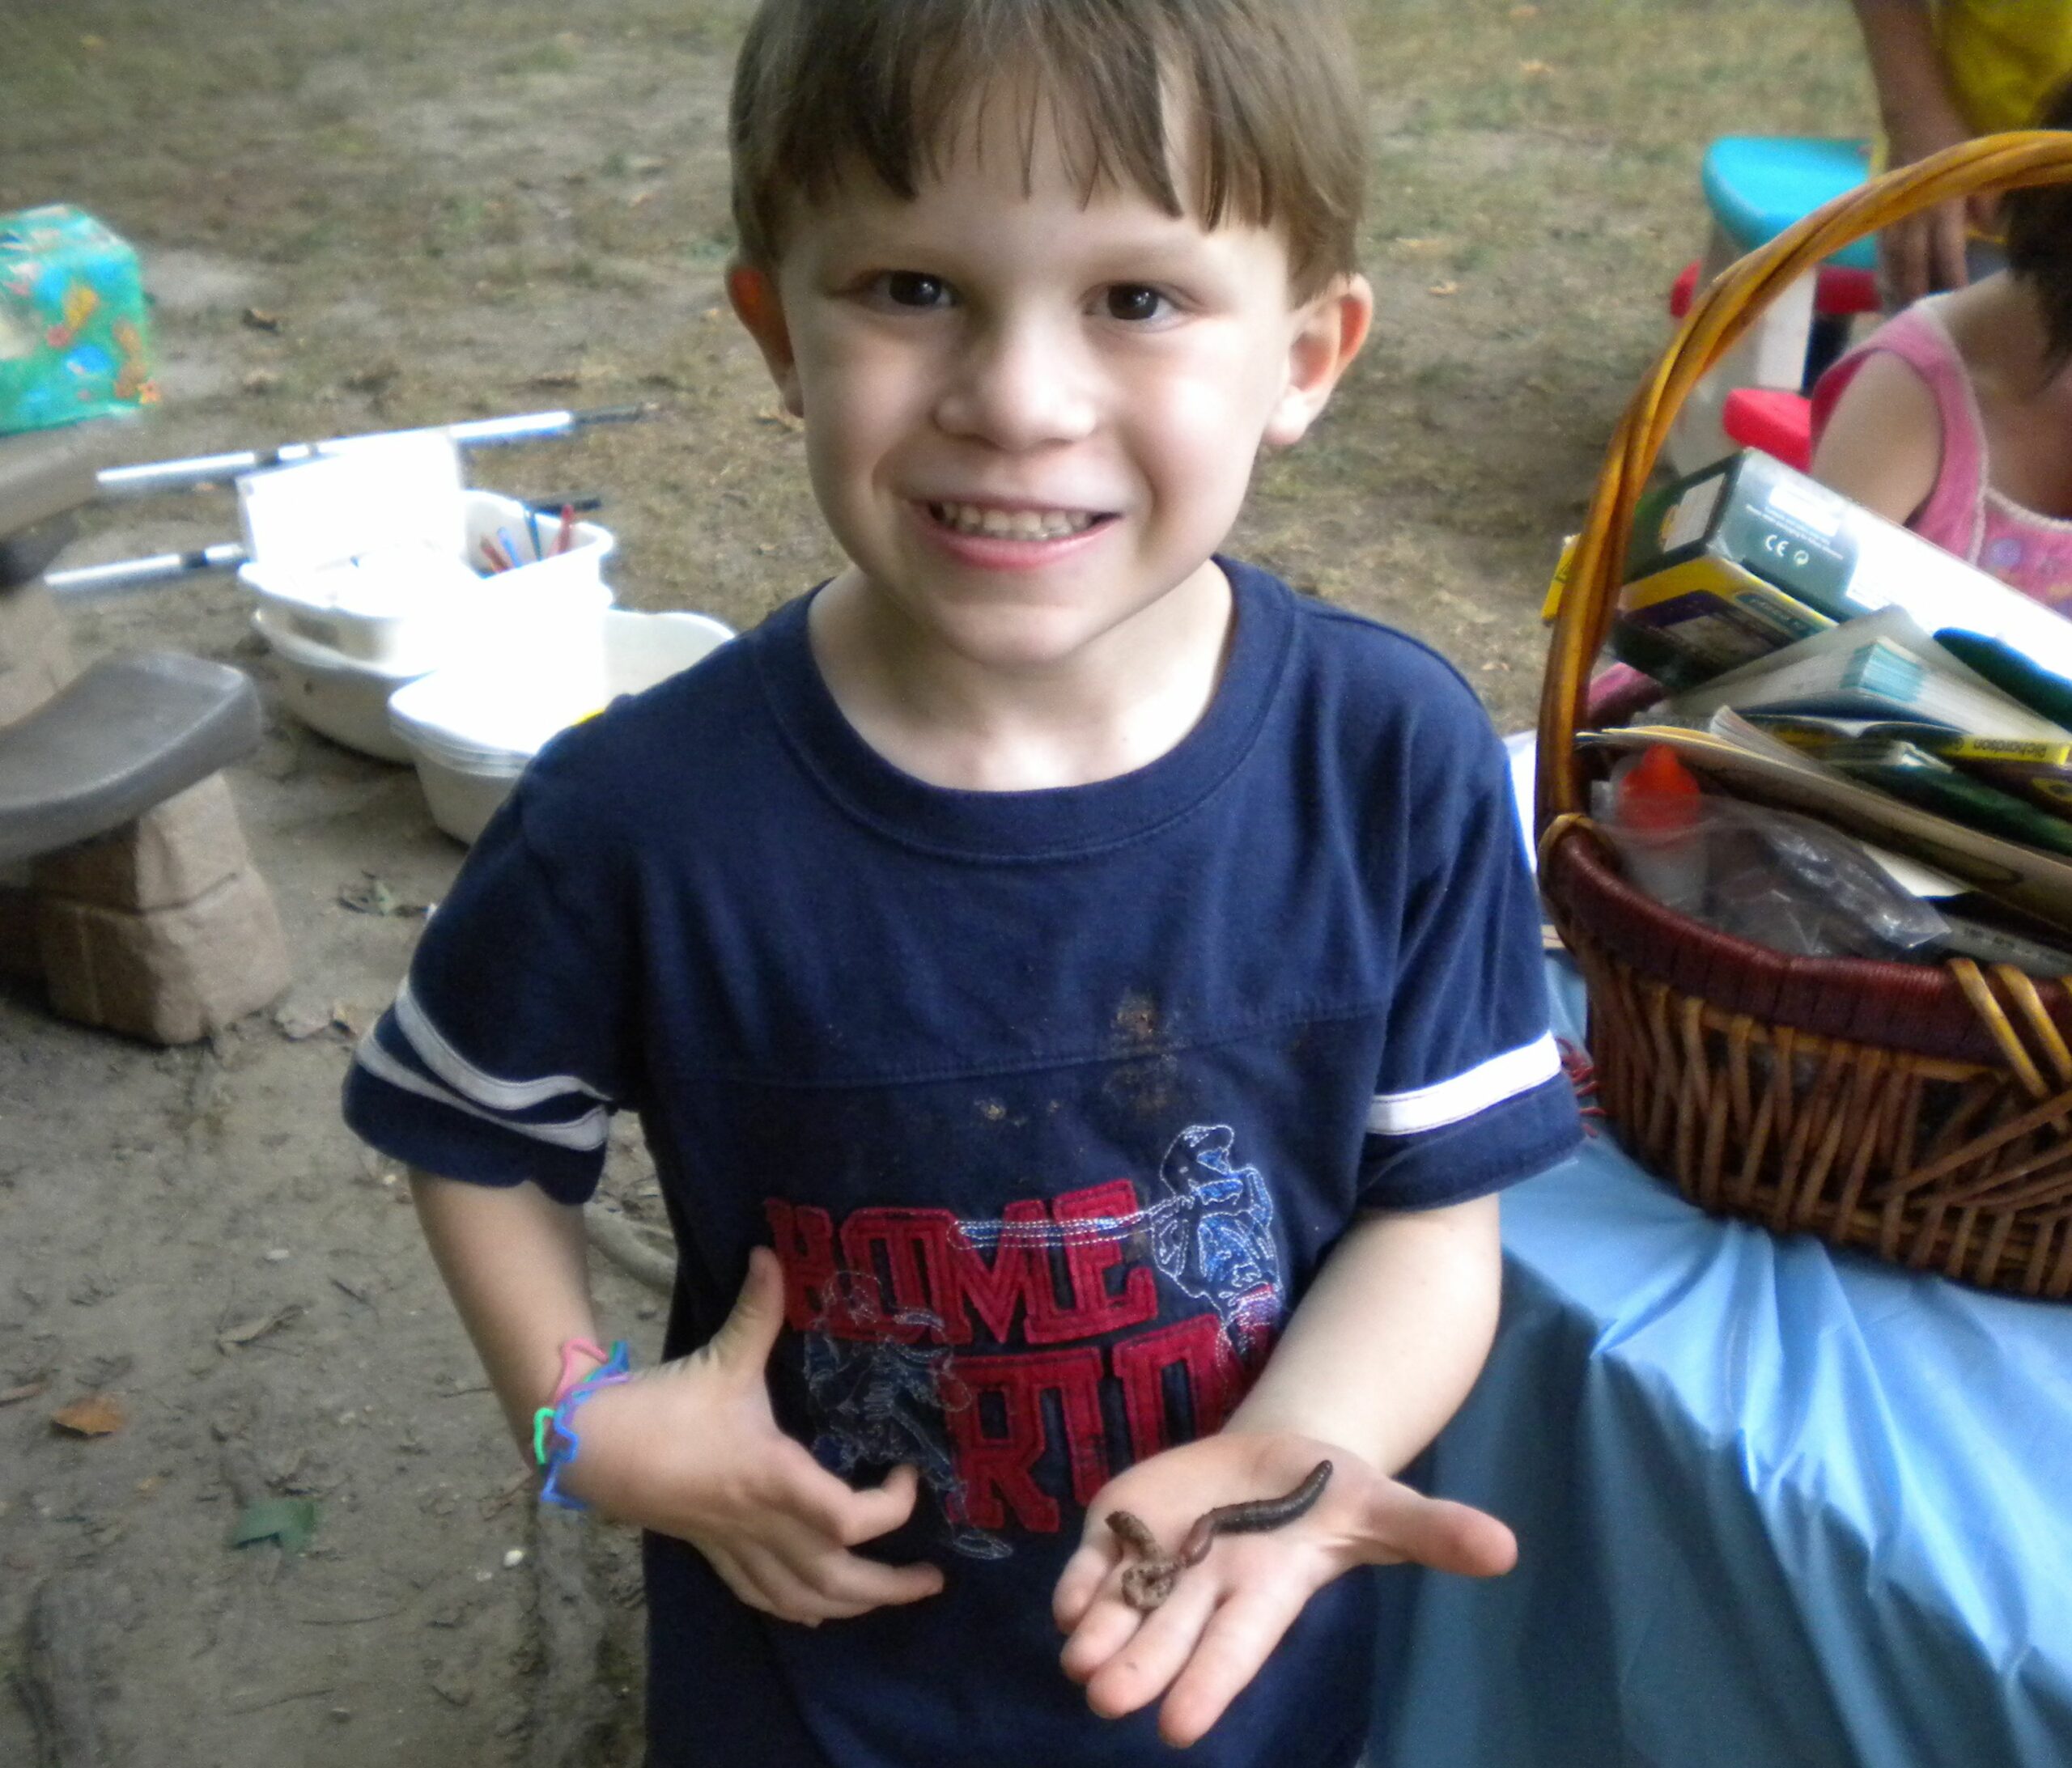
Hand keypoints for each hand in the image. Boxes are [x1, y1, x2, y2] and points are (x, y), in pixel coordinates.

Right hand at [561, 1247, 944, 1624]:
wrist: (594, 1448)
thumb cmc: (664, 1405)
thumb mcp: (722, 1357)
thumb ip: (759, 1310)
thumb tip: (772, 1254)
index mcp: (773, 1477)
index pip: (850, 1518)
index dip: (892, 1506)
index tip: (908, 1472)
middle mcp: (761, 1522)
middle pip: (837, 1579)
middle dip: (890, 1588)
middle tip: (933, 1580)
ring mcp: (736, 1544)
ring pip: (802, 1598)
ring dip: (850, 1606)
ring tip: (891, 1598)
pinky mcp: (713, 1551)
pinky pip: (761, 1596)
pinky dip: (795, 1608)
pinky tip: (814, 1612)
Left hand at [1052, 1433, 1514, 1747]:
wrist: (1280, 1459)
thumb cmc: (1334, 1494)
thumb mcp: (1385, 1506)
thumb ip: (1435, 1532)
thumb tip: (1508, 1550)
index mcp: (1265, 1595)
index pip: (1235, 1648)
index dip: (1208, 1684)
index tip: (1177, 1728)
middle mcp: (1205, 1591)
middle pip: (1168, 1638)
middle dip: (1139, 1669)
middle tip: (1105, 1701)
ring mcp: (1160, 1560)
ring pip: (1122, 1608)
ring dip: (1097, 1633)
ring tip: (1077, 1659)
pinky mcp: (1125, 1526)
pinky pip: (1096, 1560)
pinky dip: (1079, 1580)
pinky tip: (1064, 1602)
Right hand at [1880, 105, 1995, 305]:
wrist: (1914, 117)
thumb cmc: (1953, 142)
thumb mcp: (1978, 167)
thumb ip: (1986, 201)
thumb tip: (1991, 231)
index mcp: (1941, 206)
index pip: (1946, 254)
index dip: (1952, 280)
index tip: (1958, 302)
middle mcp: (1913, 218)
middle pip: (1912, 267)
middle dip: (1917, 295)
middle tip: (1922, 322)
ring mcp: (1892, 219)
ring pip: (1891, 264)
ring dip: (1896, 291)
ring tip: (1900, 316)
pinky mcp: (1879, 217)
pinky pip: (1880, 253)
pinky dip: (1883, 274)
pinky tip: (1886, 292)